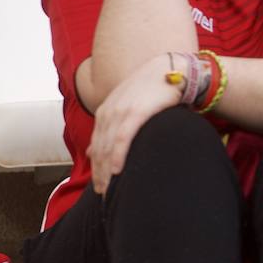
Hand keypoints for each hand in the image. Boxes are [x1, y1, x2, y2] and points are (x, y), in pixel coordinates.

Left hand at [87, 53, 183, 194]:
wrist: (170, 69)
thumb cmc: (153, 90)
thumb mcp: (127, 107)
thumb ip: (110, 128)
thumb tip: (92, 151)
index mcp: (105, 111)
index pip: (96, 146)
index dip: (96, 168)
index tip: (99, 186)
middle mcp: (109, 112)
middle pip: (99, 150)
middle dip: (99, 173)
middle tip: (103, 193)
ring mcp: (121, 112)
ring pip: (107, 147)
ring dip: (106, 170)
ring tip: (109, 189)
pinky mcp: (136, 112)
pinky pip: (122, 139)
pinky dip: (117, 156)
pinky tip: (117, 171)